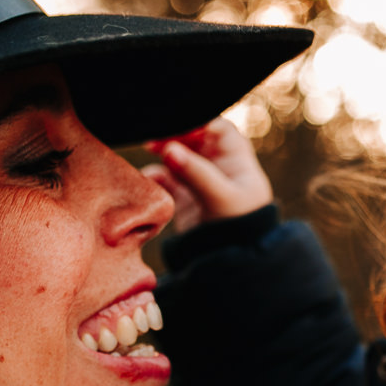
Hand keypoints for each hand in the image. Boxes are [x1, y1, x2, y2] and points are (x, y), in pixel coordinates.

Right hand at [143, 118, 273, 233]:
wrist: (231, 261)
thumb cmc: (239, 226)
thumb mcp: (220, 197)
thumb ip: (195, 173)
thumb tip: (168, 149)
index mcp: (235, 155)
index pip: (214, 125)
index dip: (193, 124)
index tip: (171, 131)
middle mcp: (217, 162)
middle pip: (190, 136)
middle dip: (172, 136)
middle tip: (151, 142)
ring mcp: (198, 177)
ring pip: (175, 156)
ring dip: (160, 156)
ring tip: (146, 160)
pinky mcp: (183, 194)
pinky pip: (164, 177)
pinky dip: (154, 178)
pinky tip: (147, 182)